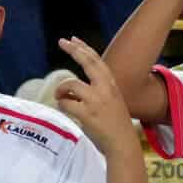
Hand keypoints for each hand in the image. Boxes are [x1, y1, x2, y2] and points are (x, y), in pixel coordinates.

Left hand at [52, 36, 139, 157]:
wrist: (122, 143)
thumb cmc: (115, 124)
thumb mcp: (111, 101)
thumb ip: (97, 90)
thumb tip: (75, 87)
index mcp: (111, 84)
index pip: (96, 60)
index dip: (84, 48)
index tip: (73, 40)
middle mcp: (105, 88)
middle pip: (87, 61)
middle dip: (73, 49)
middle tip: (62, 42)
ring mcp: (96, 100)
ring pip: (71, 84)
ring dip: (61, 90)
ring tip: (60, 97)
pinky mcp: (87, 113)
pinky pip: (66, 103)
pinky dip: (62, 105)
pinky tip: (65, 108)